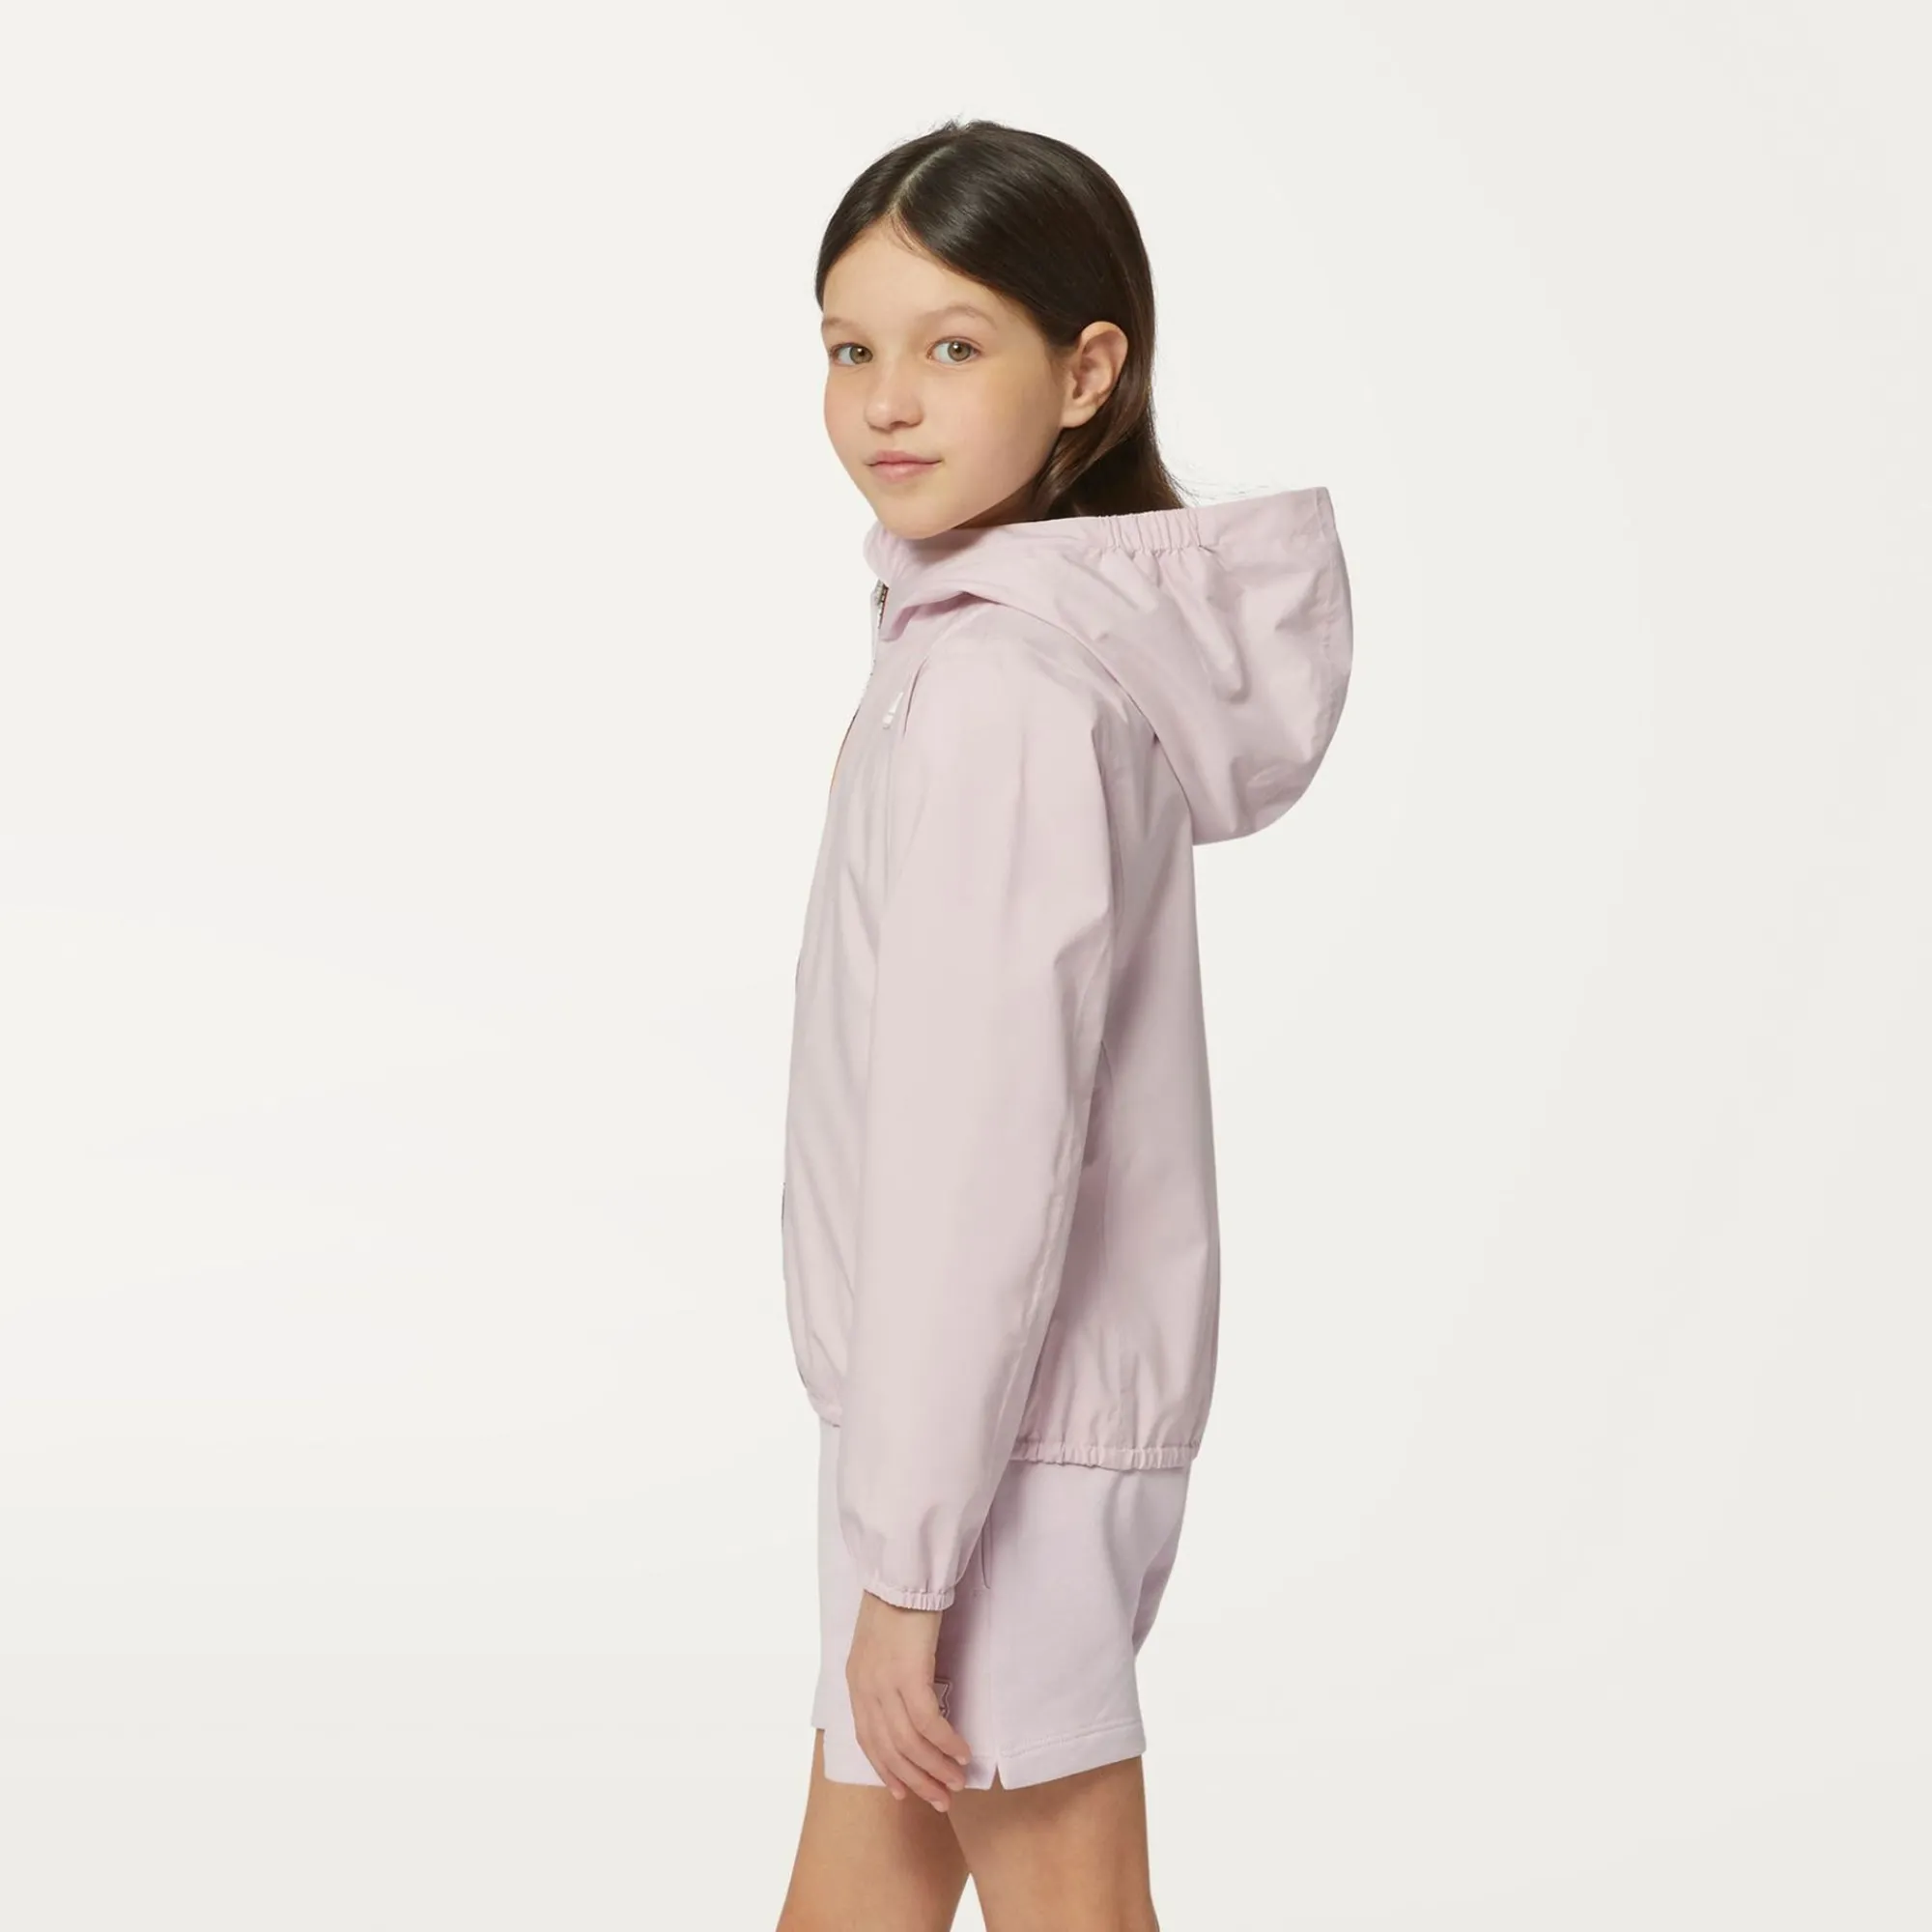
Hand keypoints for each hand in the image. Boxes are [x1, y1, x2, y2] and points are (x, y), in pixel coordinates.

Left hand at [845, 1589, 972, 1808]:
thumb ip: (884, 1675)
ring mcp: (884, 1683)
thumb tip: (904, 1702)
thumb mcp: (880, 1645)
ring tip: (957, 1781)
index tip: (905, 1793)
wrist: (901, 1574)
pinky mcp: (908, 1674)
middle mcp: (865, 1689)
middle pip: (889, 1750)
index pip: (868, 1741)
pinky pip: (927, 1722)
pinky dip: (945, 1742)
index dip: (887, 1770)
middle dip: (916, 1780)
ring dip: (935, 1768)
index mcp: (856, 1683)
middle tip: (941, 1798)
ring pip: (908, 1743)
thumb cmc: (897, 1603)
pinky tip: (962, 1752)